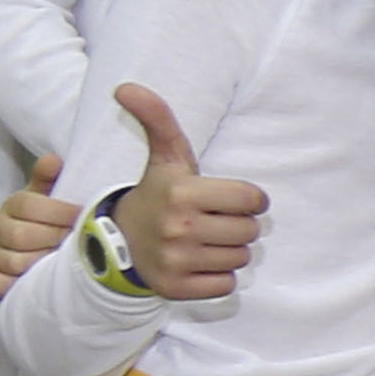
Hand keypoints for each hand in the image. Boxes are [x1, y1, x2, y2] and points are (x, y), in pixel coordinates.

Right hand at [0, 152, 71, 299]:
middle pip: (21, 235)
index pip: (28, 205)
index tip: (80, 216)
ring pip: (14, 262)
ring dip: (43, 262)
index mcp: (12, 206)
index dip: (58, 211)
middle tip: (76, 241)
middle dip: (53, 238)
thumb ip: (48, 179)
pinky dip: (19, 284)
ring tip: (64, 261)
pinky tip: (39, 281)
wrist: (20, 248)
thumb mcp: (44, 196)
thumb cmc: (40, 220)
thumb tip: (53, 160)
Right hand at [104, 84, 266, 297]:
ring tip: (203, 241)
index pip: (254, 199)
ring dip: (229, 251)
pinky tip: (197, 263)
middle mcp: (178, 228)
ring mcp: (176, 261)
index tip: (223, 198)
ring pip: (241, 258)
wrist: (120, 242)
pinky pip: (226, 286)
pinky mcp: (176, 289)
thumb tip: (125, 86)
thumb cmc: (158, 194)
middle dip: (238, 225)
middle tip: (211, 221)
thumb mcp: (165, 157)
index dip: (246, 199)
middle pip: (251, 230)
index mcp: (182, 193)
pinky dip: (218, 278)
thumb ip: (157, 119)